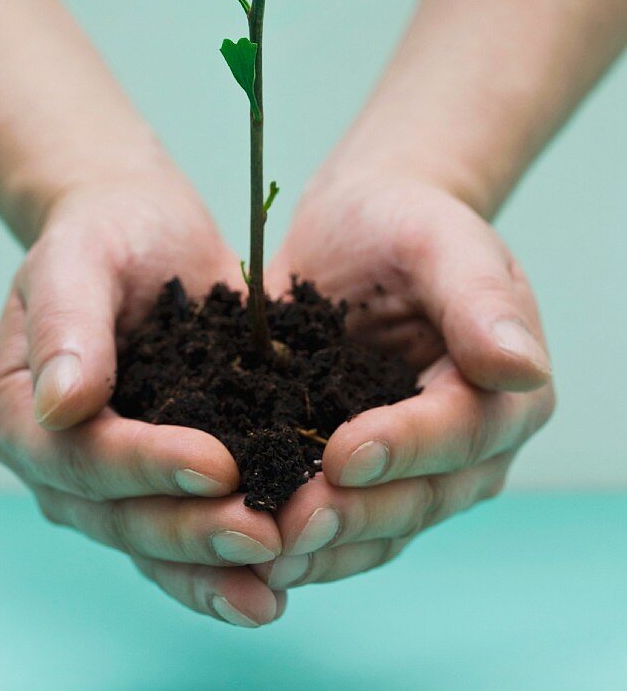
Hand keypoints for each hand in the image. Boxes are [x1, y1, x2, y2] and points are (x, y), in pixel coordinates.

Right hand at [0, 173, 283, 627]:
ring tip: (277, 583)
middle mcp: (63, 463)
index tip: (218, 465)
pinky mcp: (169, 476)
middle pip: (120, 518)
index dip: (145, 468)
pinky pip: (193, 526)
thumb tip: (61, 405)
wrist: (143, 230)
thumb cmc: (103, 232)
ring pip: (157, 542)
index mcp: (25, 415)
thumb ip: (67, 322)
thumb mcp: (78, 256)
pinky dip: (230, 559)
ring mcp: (116, 479)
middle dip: (192, 532)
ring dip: (214, 568)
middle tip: (266, 536)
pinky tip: (284, 574)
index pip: (81, 458)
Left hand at [259, 174, 553, 589]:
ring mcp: (417, 468)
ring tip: (263, 553)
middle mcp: (473, 444)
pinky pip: (342, 523)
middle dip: (356, 514)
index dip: (406, 449)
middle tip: (290, 525)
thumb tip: (521, 368)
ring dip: (325, 545)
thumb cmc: (402, 220)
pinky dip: (303, 540)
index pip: (462, 431)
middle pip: (423, 497)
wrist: (357, 226)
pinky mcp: (363, 474)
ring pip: (382, 527)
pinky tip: (252, 549)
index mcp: (505, 389)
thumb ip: (479, 299)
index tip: (344, 455)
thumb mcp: (439, 239)